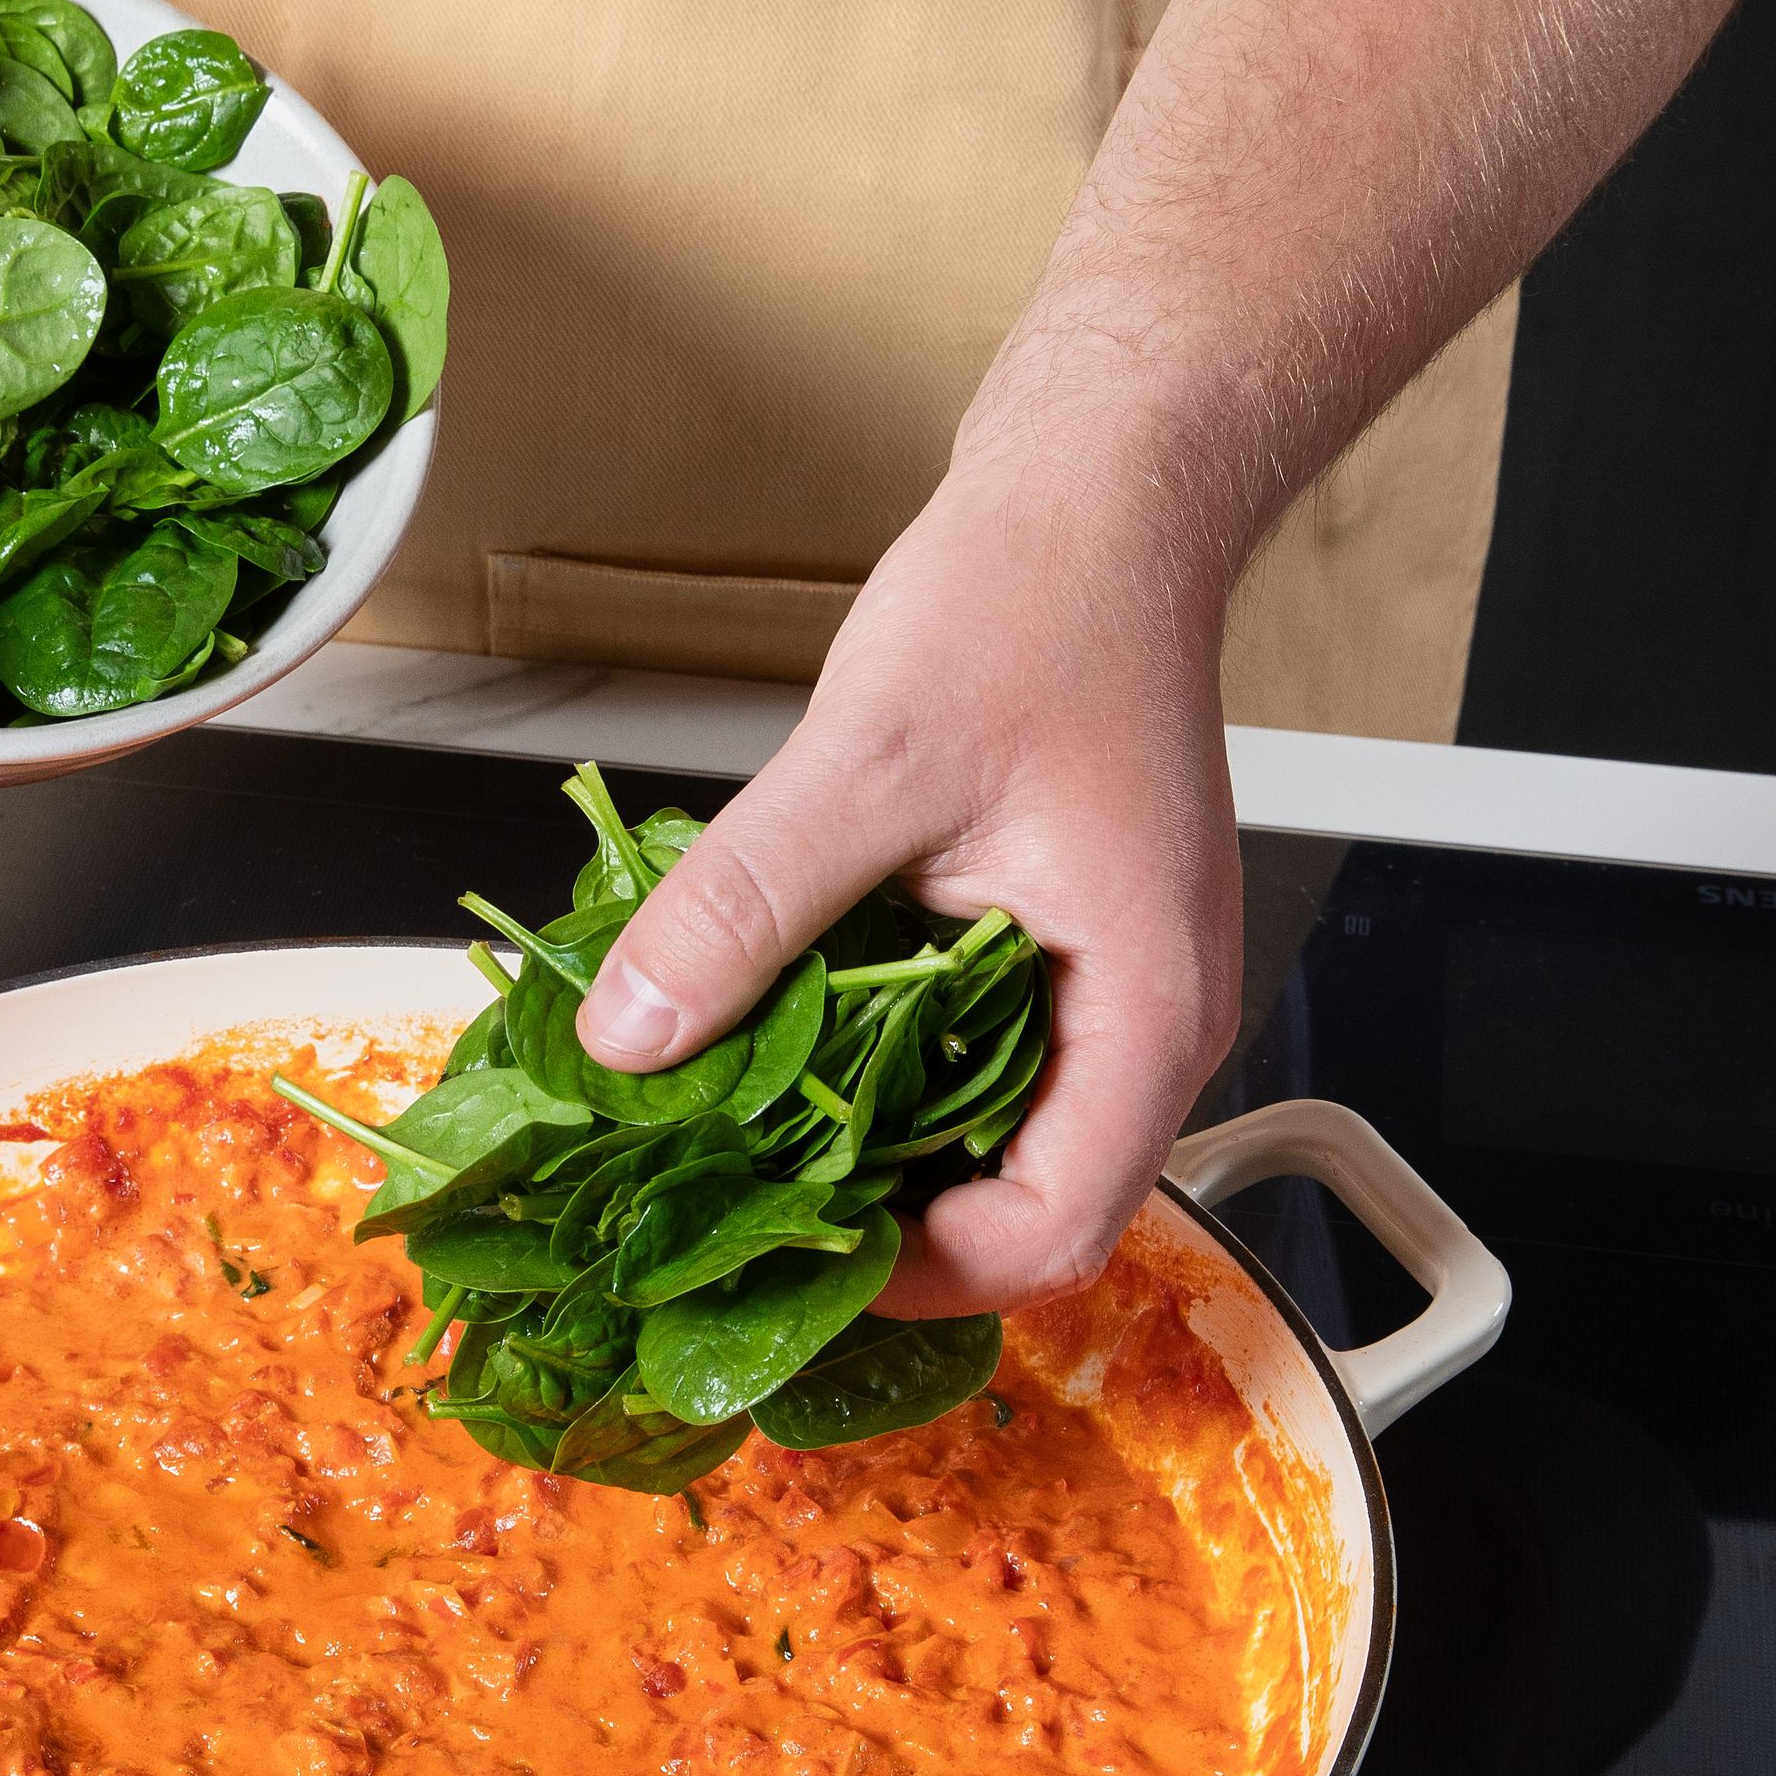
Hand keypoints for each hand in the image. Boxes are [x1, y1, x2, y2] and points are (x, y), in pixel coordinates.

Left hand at [575, 471, 1241, 1318]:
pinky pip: (974, 1066)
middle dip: (881, 1232)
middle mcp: (1148, 1023)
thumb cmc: (1034, 604)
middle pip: (1026, 1209)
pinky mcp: (1059, 954)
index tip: (786, 1251)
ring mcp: (1107, 990)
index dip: (922, 1275)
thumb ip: (744, 911)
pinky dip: (877, 1080)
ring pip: (992, 1142)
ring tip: (731, 1148)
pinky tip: (772, 1053)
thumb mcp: (863, 762)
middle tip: (729, 1220)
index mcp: (1148, 1005)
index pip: (1058, 1232)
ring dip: (871, 1159)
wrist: (1104, 500)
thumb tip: (627, 1040)